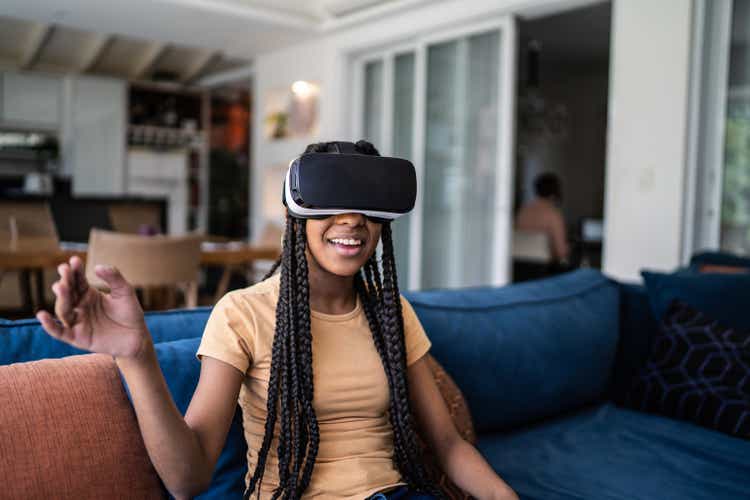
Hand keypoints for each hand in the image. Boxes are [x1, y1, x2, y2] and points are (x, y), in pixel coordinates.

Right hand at [36, 256, 150, 358]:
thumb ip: (114, 278)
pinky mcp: (76, 337)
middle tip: (65, 270)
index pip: (78, 280)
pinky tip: (42, 315)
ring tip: (61, 286)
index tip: (74, 260)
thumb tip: (97, 267)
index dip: (75, 271)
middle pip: (68, 293)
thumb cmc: (130, 312)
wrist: (136, 337)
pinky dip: (49, 325)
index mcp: (88, 293)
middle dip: (66, 281)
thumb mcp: (125, 292)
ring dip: (61, 298)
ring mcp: (77, 321)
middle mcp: (79, 306)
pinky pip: (59, 331)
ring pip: (63, 309)